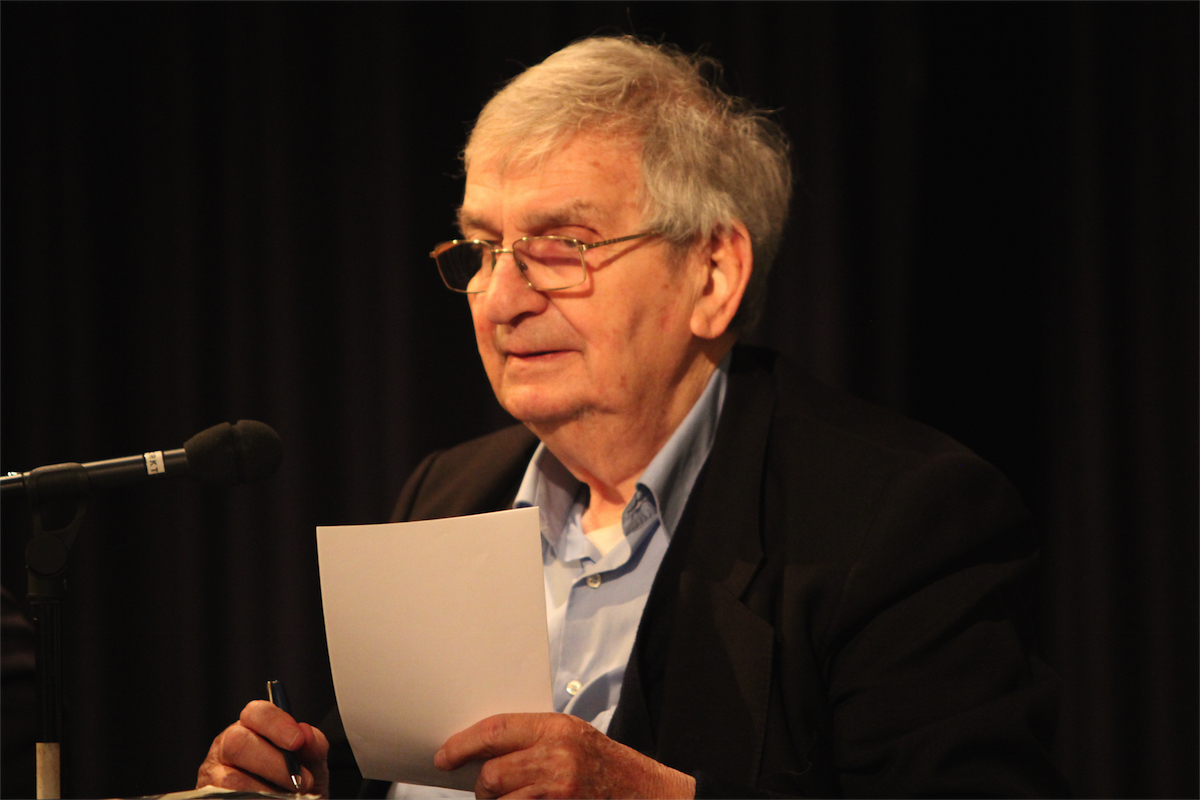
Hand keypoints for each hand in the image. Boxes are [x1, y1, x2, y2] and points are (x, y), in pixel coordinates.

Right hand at [197, 700, 329, 796]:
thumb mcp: (311, 764)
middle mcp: (226, 747)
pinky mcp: (209, 797)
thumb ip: (312, 746)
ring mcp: (213, 775)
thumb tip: (306, 733)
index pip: (256, 713)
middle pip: (238, 742)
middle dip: (273, 763)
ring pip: (231, 779)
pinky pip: (227, 798)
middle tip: (301, 781)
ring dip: (266, 791)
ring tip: (289, 798)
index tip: (298, 741)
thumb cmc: (296, 785)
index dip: (276, 724)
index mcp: (252, 728)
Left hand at [434, 712, 694, 798]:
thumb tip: (484, 750)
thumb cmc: (609, 767)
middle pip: (492, 774)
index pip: (495, 731)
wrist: (649, 795)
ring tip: (515, 799)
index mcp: (558, 729)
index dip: (462, 744)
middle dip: (483, 787)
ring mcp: (559, 791)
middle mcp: (558, 758)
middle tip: (488, 789)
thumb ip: (534, 740)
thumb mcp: (574, 738)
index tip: (445, 757)